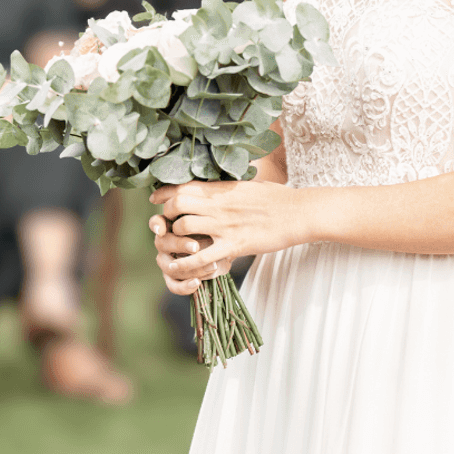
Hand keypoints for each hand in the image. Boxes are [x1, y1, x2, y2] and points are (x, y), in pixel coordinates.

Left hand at [148, 181, 307, 288]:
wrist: (298, 212)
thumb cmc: (276, 198)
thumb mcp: (248, 185)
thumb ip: (226, 188)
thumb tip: (214, 186)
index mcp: (221, 189)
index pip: (183, 185)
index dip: (164, 192)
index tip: (155, 199)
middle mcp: (218, 205)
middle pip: (177, 204)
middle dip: (166, 214)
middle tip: (166, 224)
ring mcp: (225, 226)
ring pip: (184, 228)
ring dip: (175, 237)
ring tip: (177, 243)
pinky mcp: (234, 246)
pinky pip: (202, 256)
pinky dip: (186, 264)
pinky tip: (179, 268)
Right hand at [149, 217, 225, 295]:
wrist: (226, 248)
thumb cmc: (215, 229)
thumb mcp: (212, 221)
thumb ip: (202, 216)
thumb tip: (203, 204)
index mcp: (170, 225)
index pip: (156, 222)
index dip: (156, 225)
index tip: (161, 229)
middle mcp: (165, 242)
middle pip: (162, 243)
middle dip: (179, 245)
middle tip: (196, 247)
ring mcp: (167, 261)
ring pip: (168, 266)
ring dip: (189, 267)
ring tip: (212, 265)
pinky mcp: (173, 278)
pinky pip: (173, 285)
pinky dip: (184, 286)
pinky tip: (197, 283)